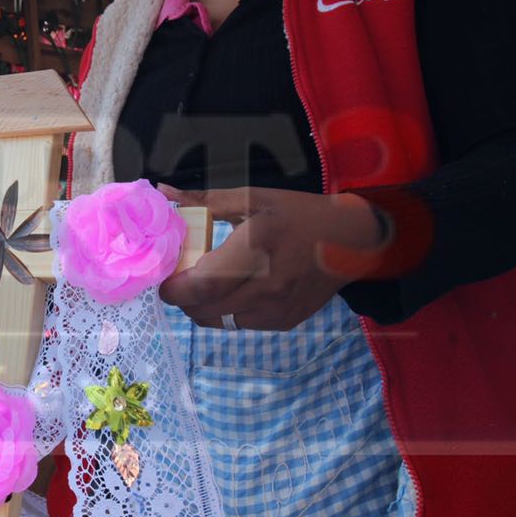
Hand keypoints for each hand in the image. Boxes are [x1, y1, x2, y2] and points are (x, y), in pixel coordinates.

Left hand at [157, 185, 386, 330]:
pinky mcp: (284, 322)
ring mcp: (277, 309)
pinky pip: (240, 325)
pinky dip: (226, 311)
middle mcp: (267, 286)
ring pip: (219, 321)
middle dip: (182, 298)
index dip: (174, 288)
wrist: (352, 241)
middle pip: (204, 309)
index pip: (203, 284)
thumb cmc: (298, 214)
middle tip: (177, 281)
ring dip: (202, 307)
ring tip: (204, 284)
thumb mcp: (253, 198)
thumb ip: (205, 200)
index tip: (163, 278)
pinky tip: (232, 290)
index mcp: (256, 249)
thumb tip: (164, 191)